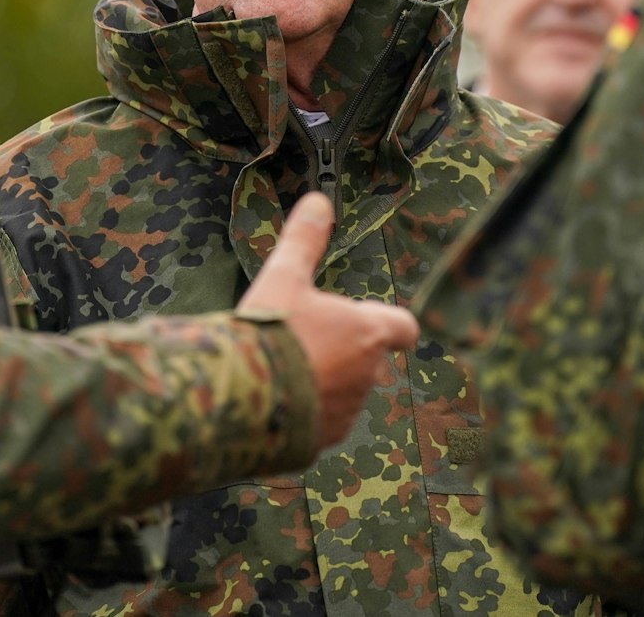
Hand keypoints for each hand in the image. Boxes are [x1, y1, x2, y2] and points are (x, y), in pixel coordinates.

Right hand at [240, 192, 418, 449]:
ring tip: (280, 368)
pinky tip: (272, 399)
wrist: (240, 399)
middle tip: (304, 337)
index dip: (391, 322)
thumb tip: (319, 200)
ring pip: (344, 392)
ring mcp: (345, 413)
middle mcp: (366, 375)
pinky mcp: (319, 443)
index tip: (376, 317)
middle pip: (368, 359)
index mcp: (367, 333)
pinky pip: (318, 423)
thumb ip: (305, 239)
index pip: (403, 327)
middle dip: (343, 350)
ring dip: (323, 381)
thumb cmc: (270, 332)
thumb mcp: (284, 277)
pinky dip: (303, 413)